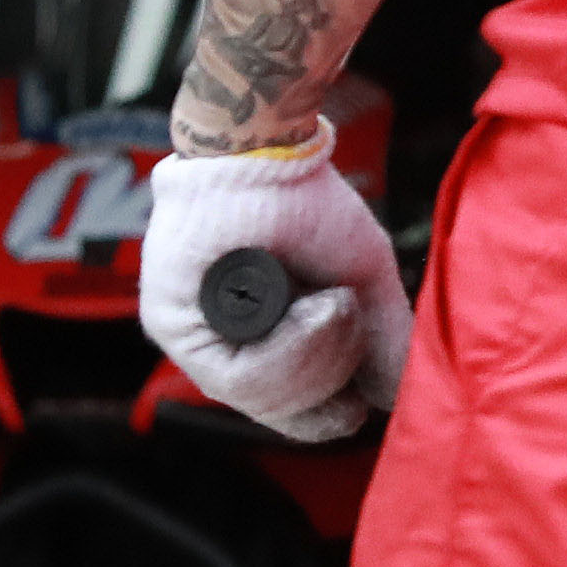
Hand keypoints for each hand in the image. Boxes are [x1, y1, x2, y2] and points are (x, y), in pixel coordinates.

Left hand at [138, 141, 405, 440]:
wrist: (265, 151)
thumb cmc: (305, 206)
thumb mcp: (359, 279)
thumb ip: (381, 340)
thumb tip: (395, 401)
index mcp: (259, 344)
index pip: (291, 415)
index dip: (331, 414)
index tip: (359, 399)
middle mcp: (218, 347)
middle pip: (281, 412)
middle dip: (335, 372)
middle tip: (348, 311)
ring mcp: (190, 337)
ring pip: (263, 397)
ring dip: (320, 357)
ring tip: (333, 301)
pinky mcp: (171, 322)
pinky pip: (239, 375)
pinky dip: (294, 350)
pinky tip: (316, 307)